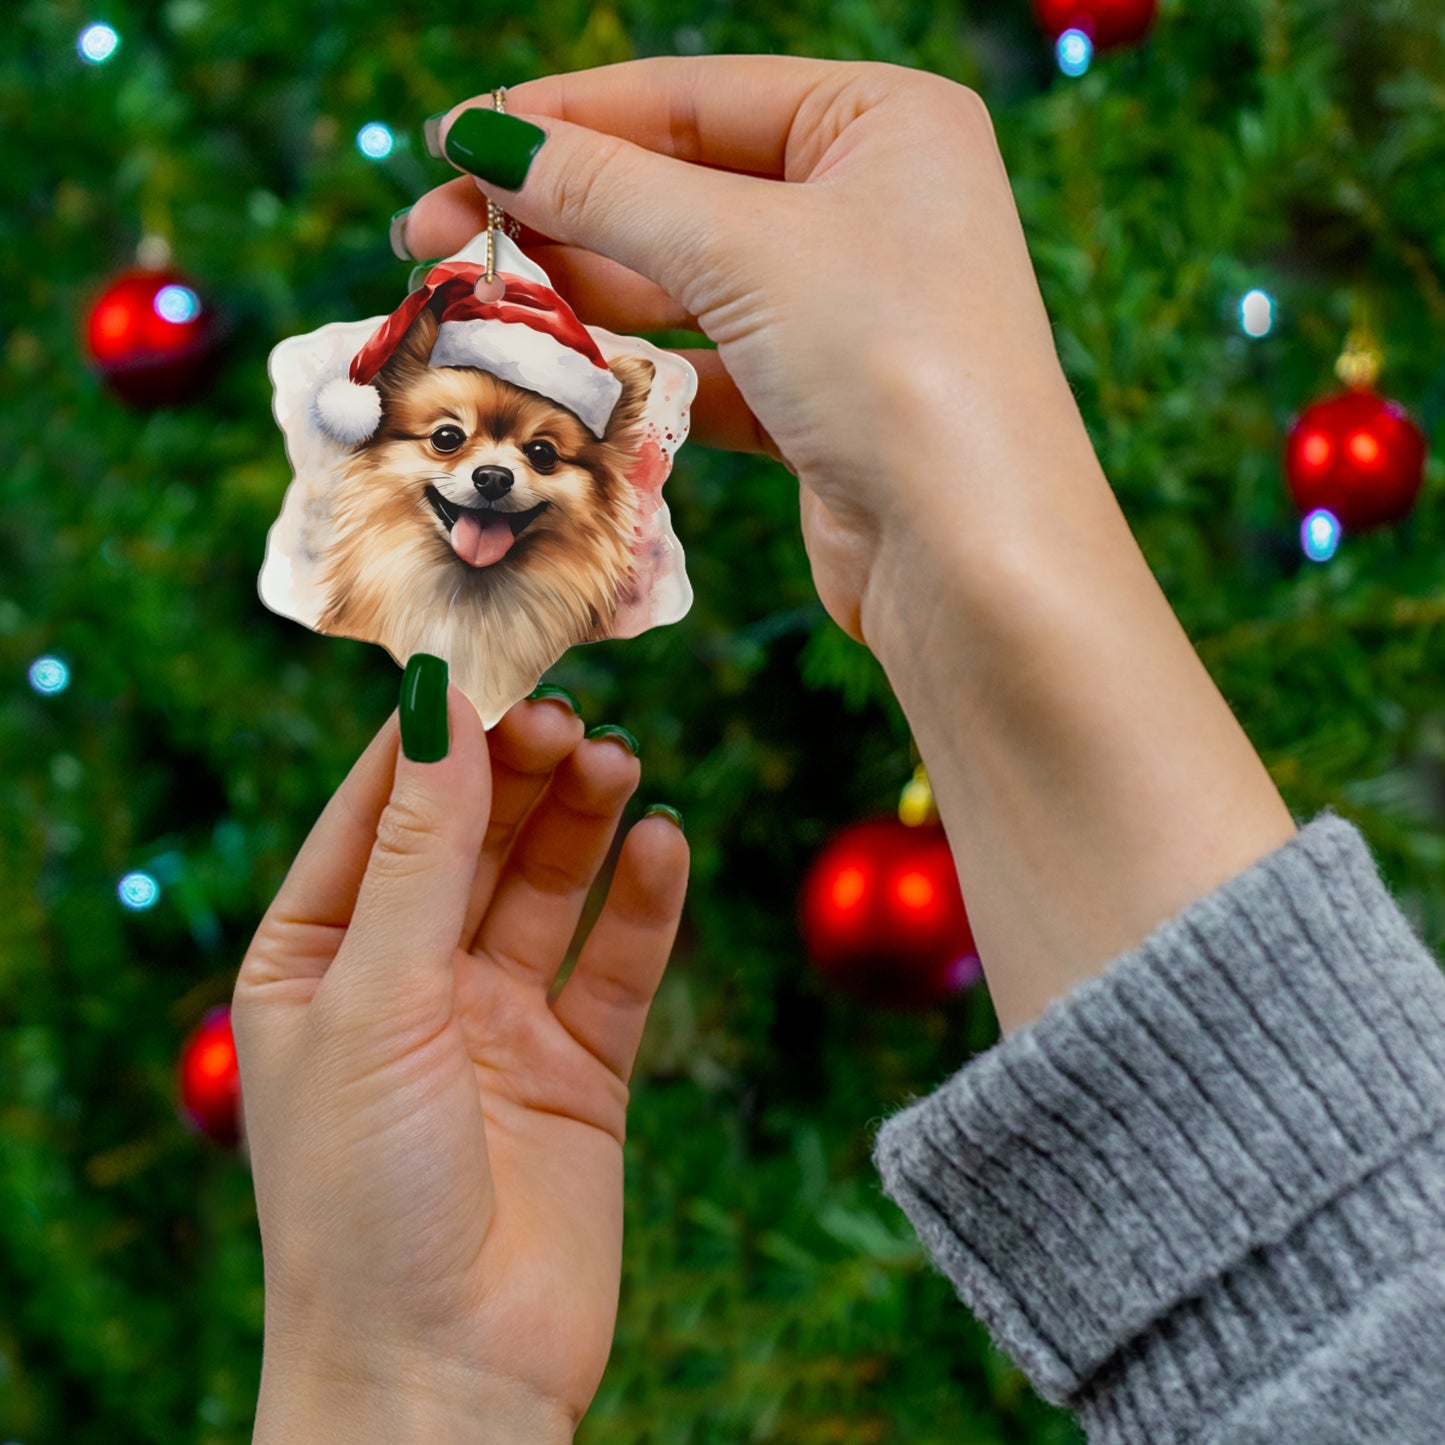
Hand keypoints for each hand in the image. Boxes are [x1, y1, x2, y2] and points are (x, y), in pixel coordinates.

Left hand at [232, 689, 687, 1441]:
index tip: (493, 666)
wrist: (445, 1378)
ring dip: (584, 821)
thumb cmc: (362, 1197)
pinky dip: (644, 902)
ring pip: (548, 886)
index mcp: (317, 959)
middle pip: (472, 838)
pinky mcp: (579, 1069)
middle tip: (571, 718)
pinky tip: (665, 843)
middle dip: (518, 773)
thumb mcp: (374, 1000)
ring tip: (620, 763)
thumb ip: (418, 852)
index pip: (377, 812)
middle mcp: (407, 980)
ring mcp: (497, 1023)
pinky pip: (616, 963)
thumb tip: (437, 707)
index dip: (434, 739)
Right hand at [402, 57, 1093, 645]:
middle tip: (429, 238)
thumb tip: (487, 139)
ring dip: (581, 296)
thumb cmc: (892, 363)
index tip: (453, 142)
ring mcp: (846, 309)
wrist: (973, 556)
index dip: (562, 119)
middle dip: (554, 215)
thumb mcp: (743, 248)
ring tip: (475, 306)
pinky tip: (559, 374)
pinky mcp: (820, 402)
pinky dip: (636, 372)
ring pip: (684, 285)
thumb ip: (609, 189)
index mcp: (882, 122)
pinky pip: (706, 366)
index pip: (690, 98)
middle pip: (677, 190)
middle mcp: (870, 205)